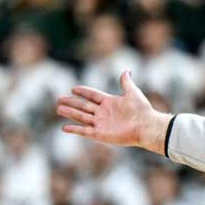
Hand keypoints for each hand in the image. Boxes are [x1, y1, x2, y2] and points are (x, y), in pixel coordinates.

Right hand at [57, 71, 171, 153]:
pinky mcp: (100, 134)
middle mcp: (103, 113)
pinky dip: (74, 129)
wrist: (145, 126)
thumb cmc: (141, 109)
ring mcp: (101, 124)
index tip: (73, 88)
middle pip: (83, 106)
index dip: (83, 92)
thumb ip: (126, 82)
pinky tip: (64, 127)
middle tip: (58, 99)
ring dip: (69, 113)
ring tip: (58, 108)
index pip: (92, 95)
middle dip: (71, 102)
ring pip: (81, 117)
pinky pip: (84, 131)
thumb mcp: (132, 92)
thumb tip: (127, 70)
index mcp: (109, 102)